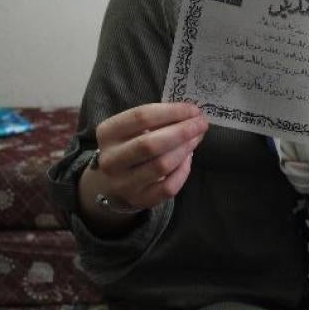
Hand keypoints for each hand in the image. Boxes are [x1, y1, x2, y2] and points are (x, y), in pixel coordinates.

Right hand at [80, 102, 207, 222]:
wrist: (112, 183)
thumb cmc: (128, 146)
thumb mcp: (131, 129)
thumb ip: (156, 120)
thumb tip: (191, 114)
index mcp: (107, 133)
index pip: (141, 117)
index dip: (171, 111)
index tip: (193, 109)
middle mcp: (111, 159)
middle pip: (151, 143)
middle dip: (182, 131)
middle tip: (201, 124)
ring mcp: (124, 183)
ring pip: (162, 165)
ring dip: (185, 149)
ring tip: (196, 138)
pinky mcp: (139, 200)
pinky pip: (168, 186)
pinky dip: (183, 170)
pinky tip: (188, 158)